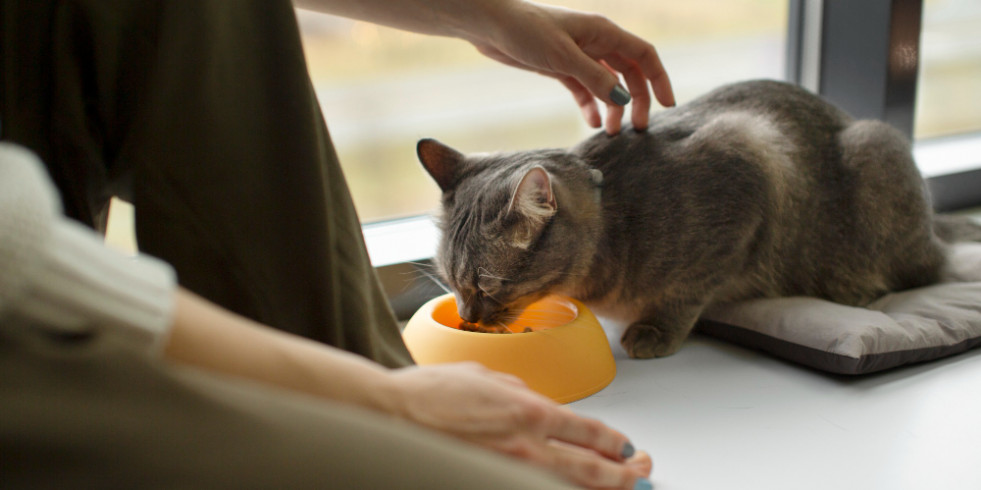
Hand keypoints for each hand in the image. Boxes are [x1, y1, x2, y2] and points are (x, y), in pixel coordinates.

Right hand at [383, 362, 652, 489]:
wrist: (391, 417)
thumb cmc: (430, 394)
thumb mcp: (486, 376)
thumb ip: (520, 391)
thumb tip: (539, 403)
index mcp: (529, 411)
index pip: (590, 431)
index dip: (615, 442)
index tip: (626, 447)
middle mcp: (526, 445)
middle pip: (593, 469)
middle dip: (625, 475)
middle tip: (641, 473)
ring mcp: (508, 470)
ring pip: (570, 488)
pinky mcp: (488, 481)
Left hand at [464, 1, 674, 133]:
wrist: (490, 26)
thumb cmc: (526, 31)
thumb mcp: (563, 56)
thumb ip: (595, 78)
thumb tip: (623, 99)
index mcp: (604, 32)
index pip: (644, 55)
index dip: (659, 79)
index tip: (667, 106)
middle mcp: (596, 42)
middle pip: (629, 73)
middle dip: (636, 100)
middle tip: (636, 129)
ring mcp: (579, 55)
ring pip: (607, 84)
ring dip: (611, 107)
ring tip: (609, 132)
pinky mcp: (561, 67)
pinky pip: (584, 88)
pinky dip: (590, 105)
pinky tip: (590, 123)